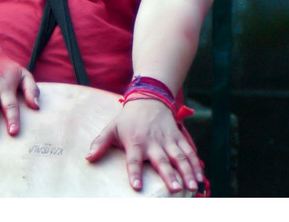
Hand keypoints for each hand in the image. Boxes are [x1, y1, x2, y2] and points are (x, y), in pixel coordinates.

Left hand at [86, 98, 202, 193]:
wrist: (148, 99)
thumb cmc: (127, 119)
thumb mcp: (111, 128)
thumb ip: (100, 144)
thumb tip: (88, 158)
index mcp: (135, 142)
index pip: (134, 160)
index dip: (135, 173)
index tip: (136, 186)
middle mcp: (153, 142)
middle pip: (161, 160)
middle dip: (169, 175)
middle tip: (174, 189)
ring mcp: (168, 140)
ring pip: (179, 157)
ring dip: (187, 172)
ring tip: (192, 187)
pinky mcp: (178, 138)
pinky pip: (189, 152)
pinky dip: (196, 165)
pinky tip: (200, 178)